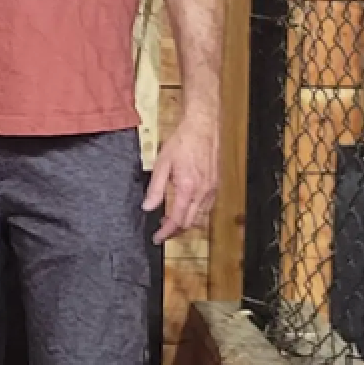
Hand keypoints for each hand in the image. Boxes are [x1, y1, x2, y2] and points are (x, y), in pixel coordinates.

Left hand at [143, 110, 218, 244]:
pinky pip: (206, 207)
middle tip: (161, 231)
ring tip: (170, 220)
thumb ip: (155, 188)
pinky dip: (195, 213)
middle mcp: (203, 192)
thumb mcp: (162, 164)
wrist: (203, 126)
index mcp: (188, 189)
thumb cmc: (182, 142)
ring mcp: (211, 189)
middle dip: (175, 231)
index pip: (177, 220)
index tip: (157, 238)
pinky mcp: (215, 184)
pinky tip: (186, 207)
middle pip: (190, 223)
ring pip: (200, 217)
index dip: (166, 233)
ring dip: (186, 223)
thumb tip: (147, 207)